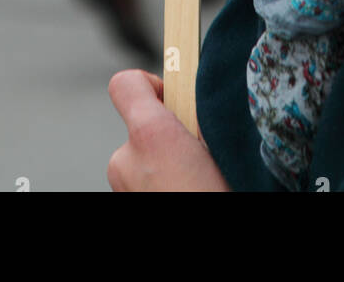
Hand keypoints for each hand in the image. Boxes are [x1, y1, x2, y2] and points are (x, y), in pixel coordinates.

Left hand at [107, 69, 231, 191]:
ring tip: (196, 181)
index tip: (178, 100)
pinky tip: (184, 190)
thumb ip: (203, 116)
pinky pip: (143, 180)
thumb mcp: (222, 150)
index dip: (151, 84)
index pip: (126, 83)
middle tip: (200, 156)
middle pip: (142, 125)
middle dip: (170, 133)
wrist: (205, 278)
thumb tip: (202, 101)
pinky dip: (161, 182)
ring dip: (167, 162)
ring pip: (144, 157)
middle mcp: (124, 161)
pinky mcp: (123, 202)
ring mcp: (121, 187)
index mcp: (150, 136)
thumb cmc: (217, 200)